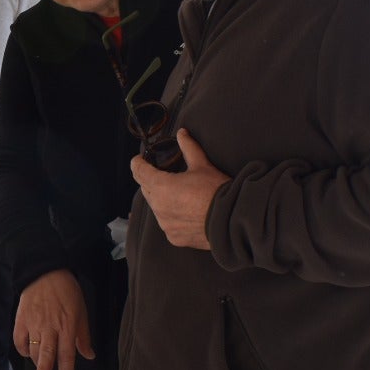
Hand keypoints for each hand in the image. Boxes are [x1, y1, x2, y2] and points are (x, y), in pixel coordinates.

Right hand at [14, 269, 94, 369]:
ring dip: (36, 363)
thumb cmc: (66, 290)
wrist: (44, 271)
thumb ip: (84, 335)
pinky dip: (23, 350)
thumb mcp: (81, 311)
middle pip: (47, 354)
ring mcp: (34, 323)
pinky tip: (28, 353)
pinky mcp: (21, 319)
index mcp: (68, 326)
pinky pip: (19, 340)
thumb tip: (89, 355)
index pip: (67, 354)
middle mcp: (50, 327)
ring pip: (33, 349)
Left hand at [131, 128, 227, 250]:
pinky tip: (183, 211)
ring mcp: (165, 224)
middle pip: (147, 190)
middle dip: (151, 181)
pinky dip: (171, 216)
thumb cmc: (216, 190)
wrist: (232, 220)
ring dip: (161, 199)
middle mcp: (158, 207)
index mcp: (161, 186)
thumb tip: (182, 133)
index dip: (137, 163)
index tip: (138, 159)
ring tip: (176, 194)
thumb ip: (189, 148)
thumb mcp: (202, 165)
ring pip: (156, 207)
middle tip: (160, 174)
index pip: (140, 172)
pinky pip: (166, 223)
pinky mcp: (173, 237)